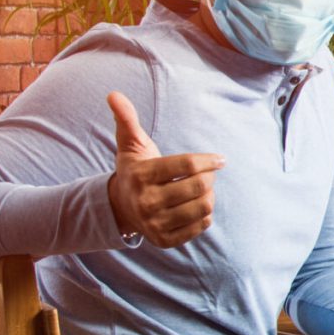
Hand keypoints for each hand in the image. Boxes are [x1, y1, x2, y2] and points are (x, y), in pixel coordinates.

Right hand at [105, 93, 222, 248]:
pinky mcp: (164, 240)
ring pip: (203, 207)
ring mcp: (154, 224)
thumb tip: (113, 94)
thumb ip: (127, 119)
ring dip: (209, 196)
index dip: (208, 160)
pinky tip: (196, 207)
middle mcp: (146, 202)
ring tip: (202, 190)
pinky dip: (205, 215)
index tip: (220, 159)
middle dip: (210, 177)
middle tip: (208, 174)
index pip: (186, 165)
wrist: (121, 207)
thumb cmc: (135, 170)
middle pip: (199, 186)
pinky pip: (200, 226)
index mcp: (141, 175)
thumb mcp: (130, 145)